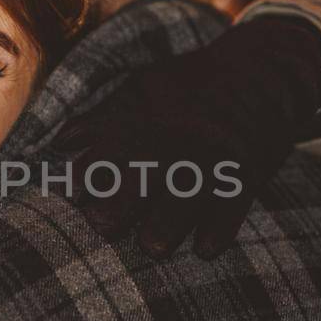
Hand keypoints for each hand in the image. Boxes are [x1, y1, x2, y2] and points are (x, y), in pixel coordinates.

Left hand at [55, 14, 320, 260]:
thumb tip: (59, 144)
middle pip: (137, 180)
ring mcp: (210, 158)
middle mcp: (172, 142)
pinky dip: (218, 231)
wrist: (260, 70)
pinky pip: (231, 208)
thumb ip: (98, 119)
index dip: (83, 179)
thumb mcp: (139, 87)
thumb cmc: (190, 85)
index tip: (74, 197)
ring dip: (165, 227)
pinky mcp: (245, 173)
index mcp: (142, 122)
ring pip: (183, 199)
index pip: (101, 155)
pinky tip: (205, 250)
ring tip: (151, 246)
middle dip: (115, 208)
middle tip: (101, 226)